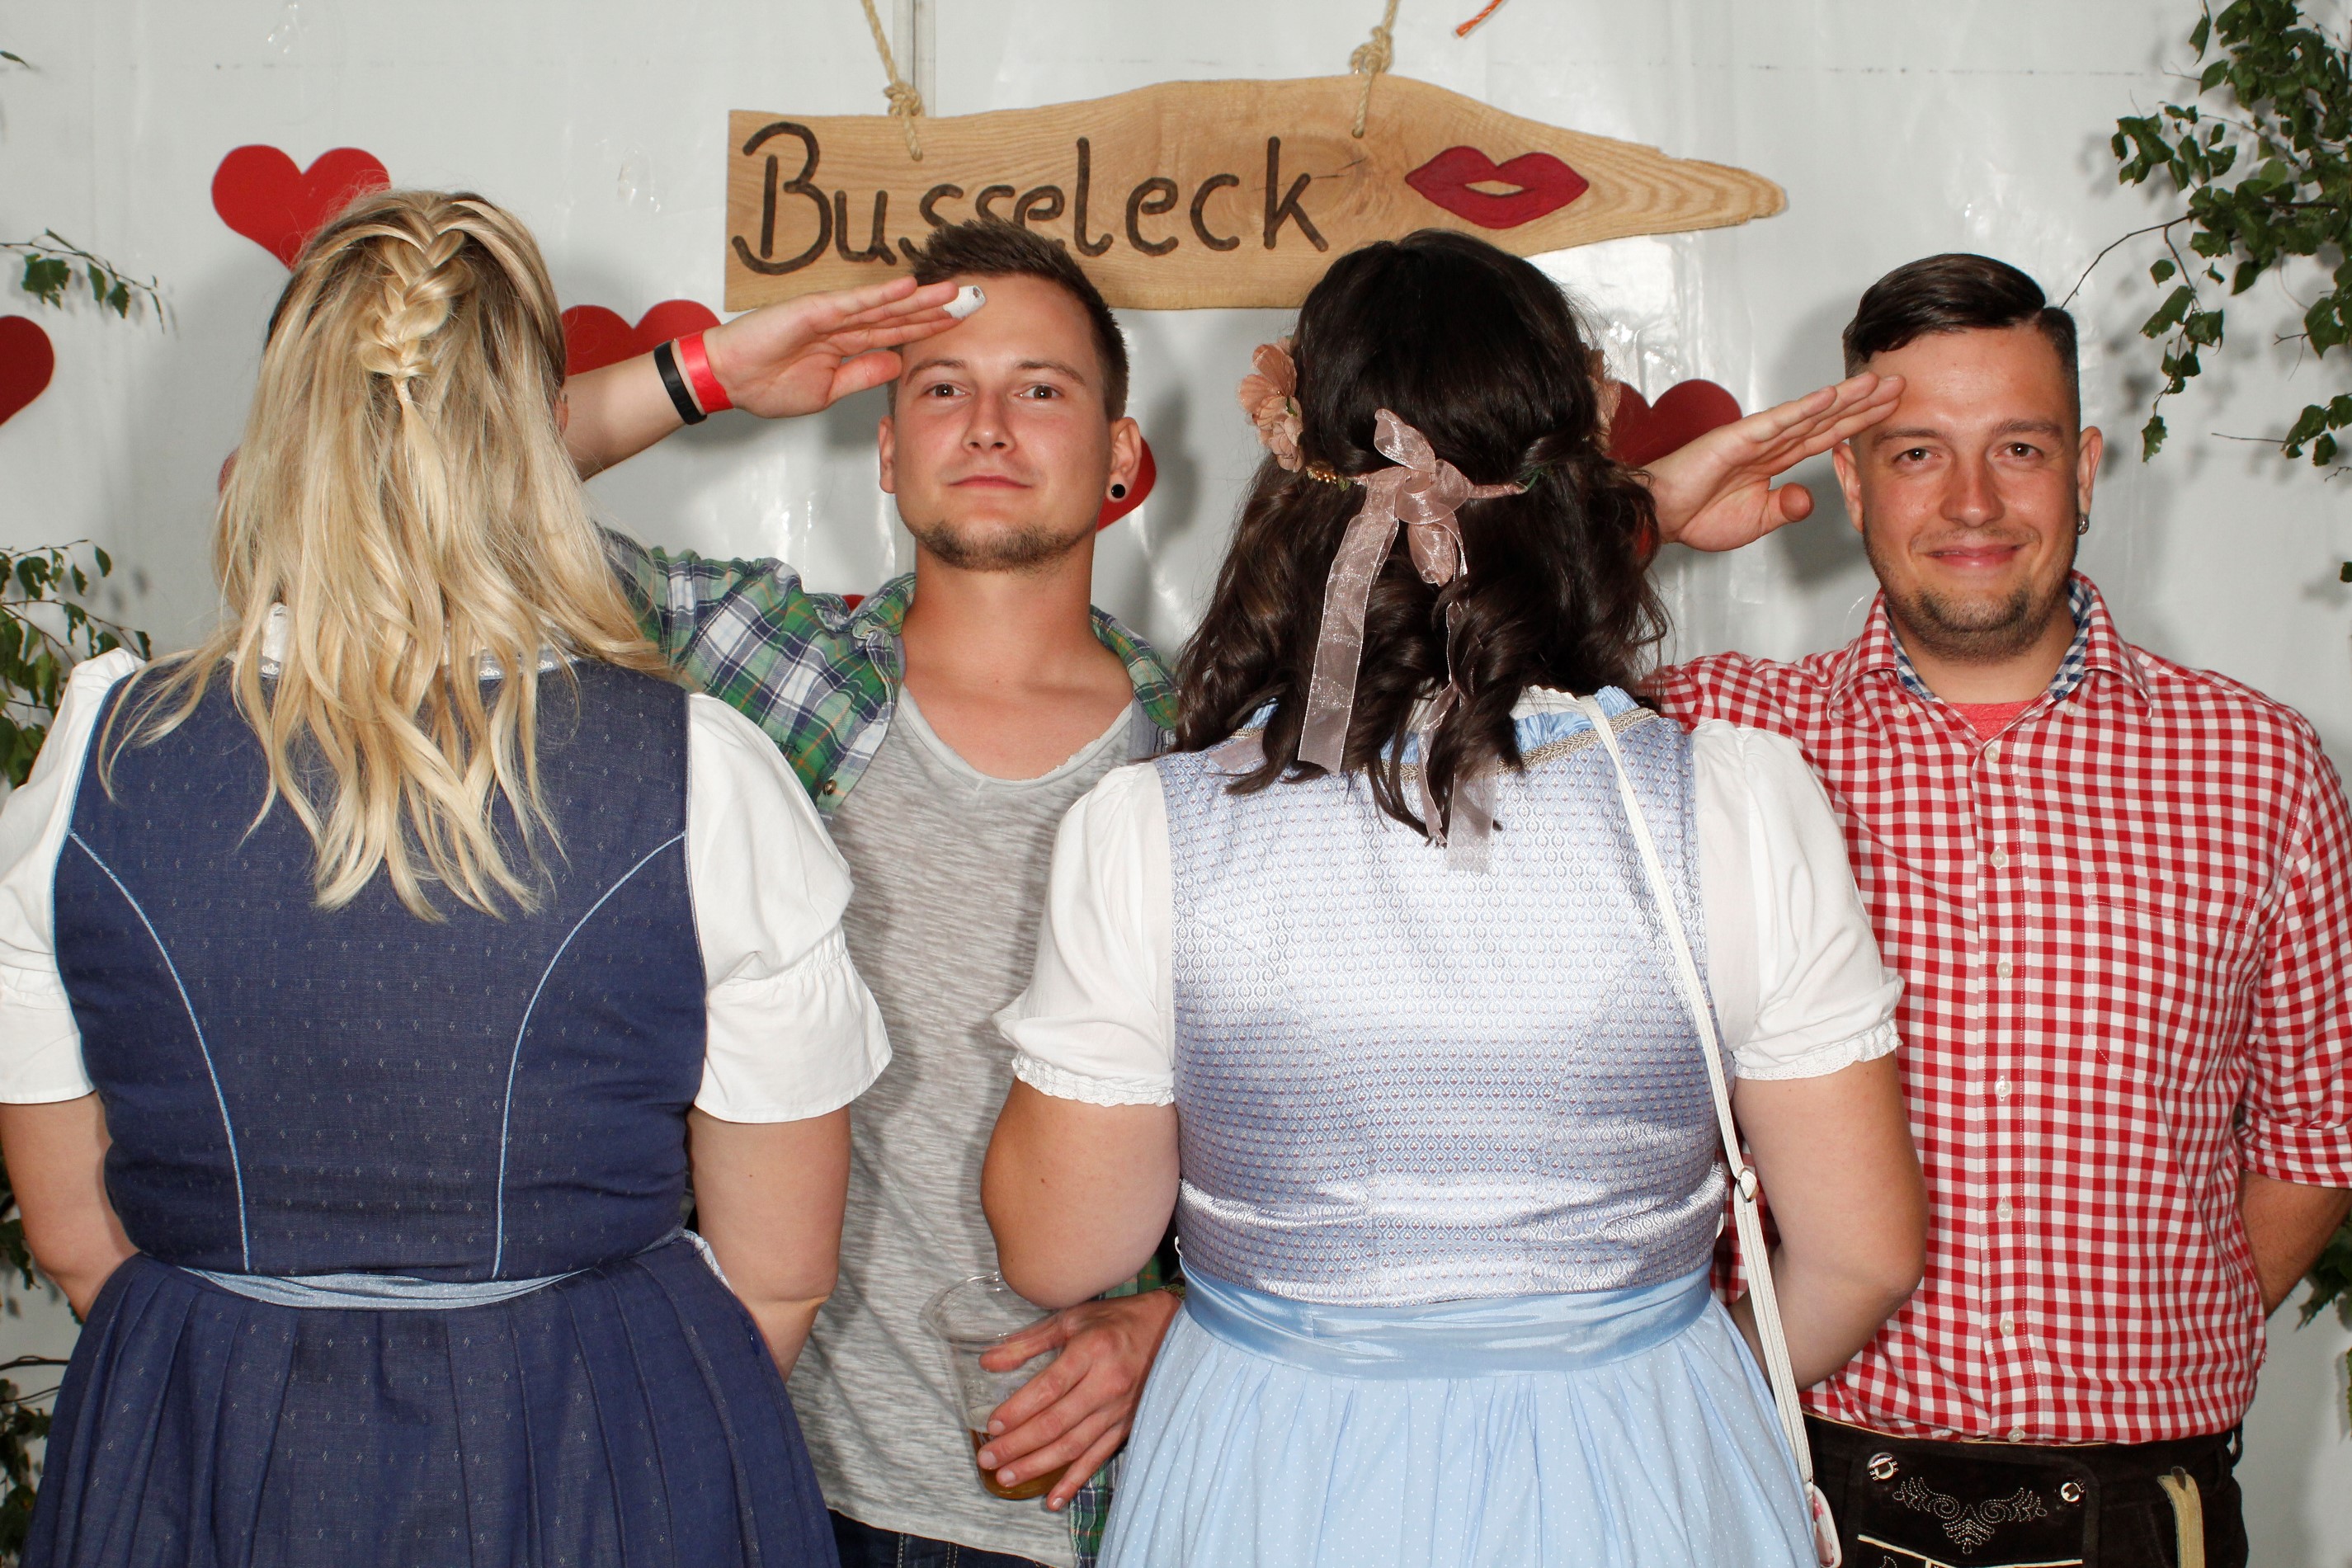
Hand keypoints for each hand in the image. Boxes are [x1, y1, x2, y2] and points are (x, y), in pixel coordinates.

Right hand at [703, 276, 964, 418]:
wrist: (729, 380)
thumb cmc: (767, 384)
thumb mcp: (828, 390)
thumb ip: (862, 374)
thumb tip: (896, 365)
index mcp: (847, 344)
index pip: (897, 333)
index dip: (929, 328)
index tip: (961, 324)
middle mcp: (844, 325)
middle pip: (899, 314)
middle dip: (936, 309)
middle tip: (972, 300)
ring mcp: (830, 315)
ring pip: (884, 305)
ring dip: (918, 297)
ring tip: (951, 291)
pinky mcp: (814, 311)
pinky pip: (854, 303)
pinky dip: (881, 295)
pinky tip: (908, 288)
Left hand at [974, 1288, 1181, 1511]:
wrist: (1169, 1330)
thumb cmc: (1114, 1322)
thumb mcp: (1070, 1320)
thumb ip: (1028, 1343)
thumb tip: (987, 1362)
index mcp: (1090, 1352)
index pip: (1049, 1388)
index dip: (1019, 1409)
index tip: (992, 1425)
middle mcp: (1106, 1384)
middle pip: (1057, 1423)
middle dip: (1018, 1445)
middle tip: (988, 1459)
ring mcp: (1119, 1410)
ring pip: (1073, 1446)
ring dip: (1038, 1466)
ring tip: (1007, 1477)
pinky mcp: (1127, 1426)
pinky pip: (1097, 1458)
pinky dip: (1074, 1481)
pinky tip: (1052, 1499)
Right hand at [1639, 372, 1902, 551]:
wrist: (1660, 517)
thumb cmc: (1697, 516)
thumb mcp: (1755, 521)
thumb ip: (1784, 507)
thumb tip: (1808, 499)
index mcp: (1773, 461)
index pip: (1825, 437)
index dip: (1858, 423)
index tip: (1890, 411)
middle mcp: (1769, 444)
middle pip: (1826, 419)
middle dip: (1863, 403)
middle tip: (1899, 384)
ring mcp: (1754, 438)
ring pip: (1808, 414)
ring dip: (1844, 398)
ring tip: (1876, 382)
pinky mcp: (1736, 438)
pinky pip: (1776, 423)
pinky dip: (1802, 410)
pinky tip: (1828, 398)